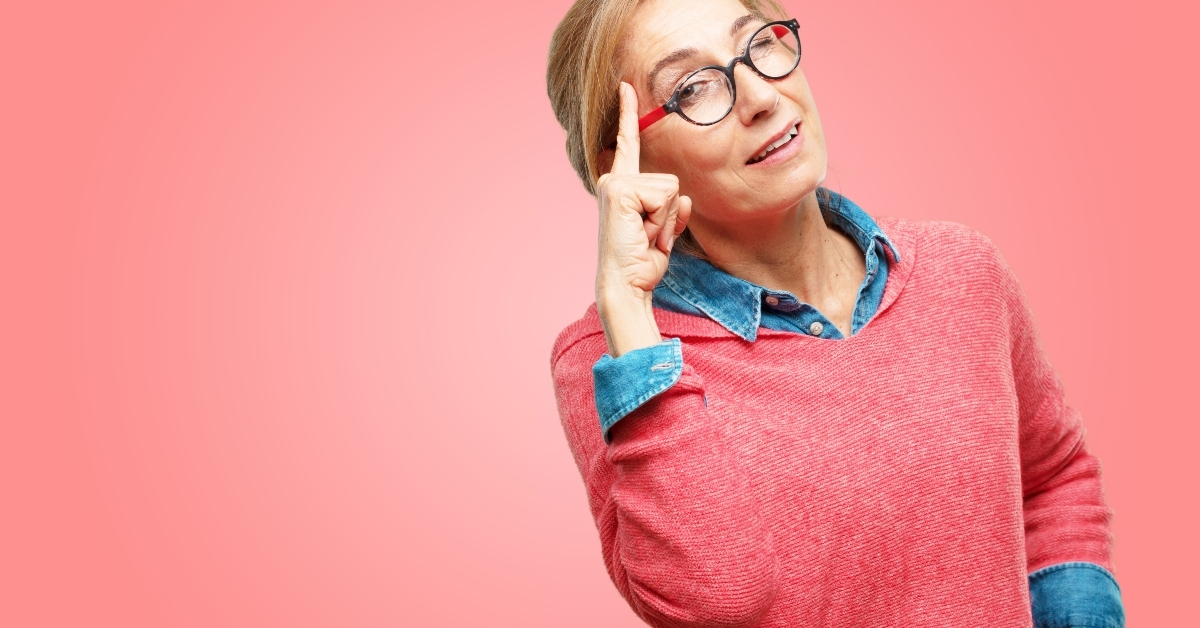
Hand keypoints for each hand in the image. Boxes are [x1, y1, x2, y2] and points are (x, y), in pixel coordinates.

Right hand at [595, 82, 691, 301]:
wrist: (627, 285)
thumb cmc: (642, 262)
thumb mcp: (664, 229)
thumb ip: (675, 208)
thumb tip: (686, 199)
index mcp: (622, 185)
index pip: (629, 144)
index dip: (627, 115)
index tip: (626, 86)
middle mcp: (614, 179)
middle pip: (672, 179)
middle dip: (671, 213)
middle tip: (648, 236)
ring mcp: (615, 183)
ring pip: (672, 188)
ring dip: (667, 220)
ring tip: (646, 236)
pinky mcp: (622, 191)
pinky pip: (666, 196)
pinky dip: (663, 221)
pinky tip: (643, 235)